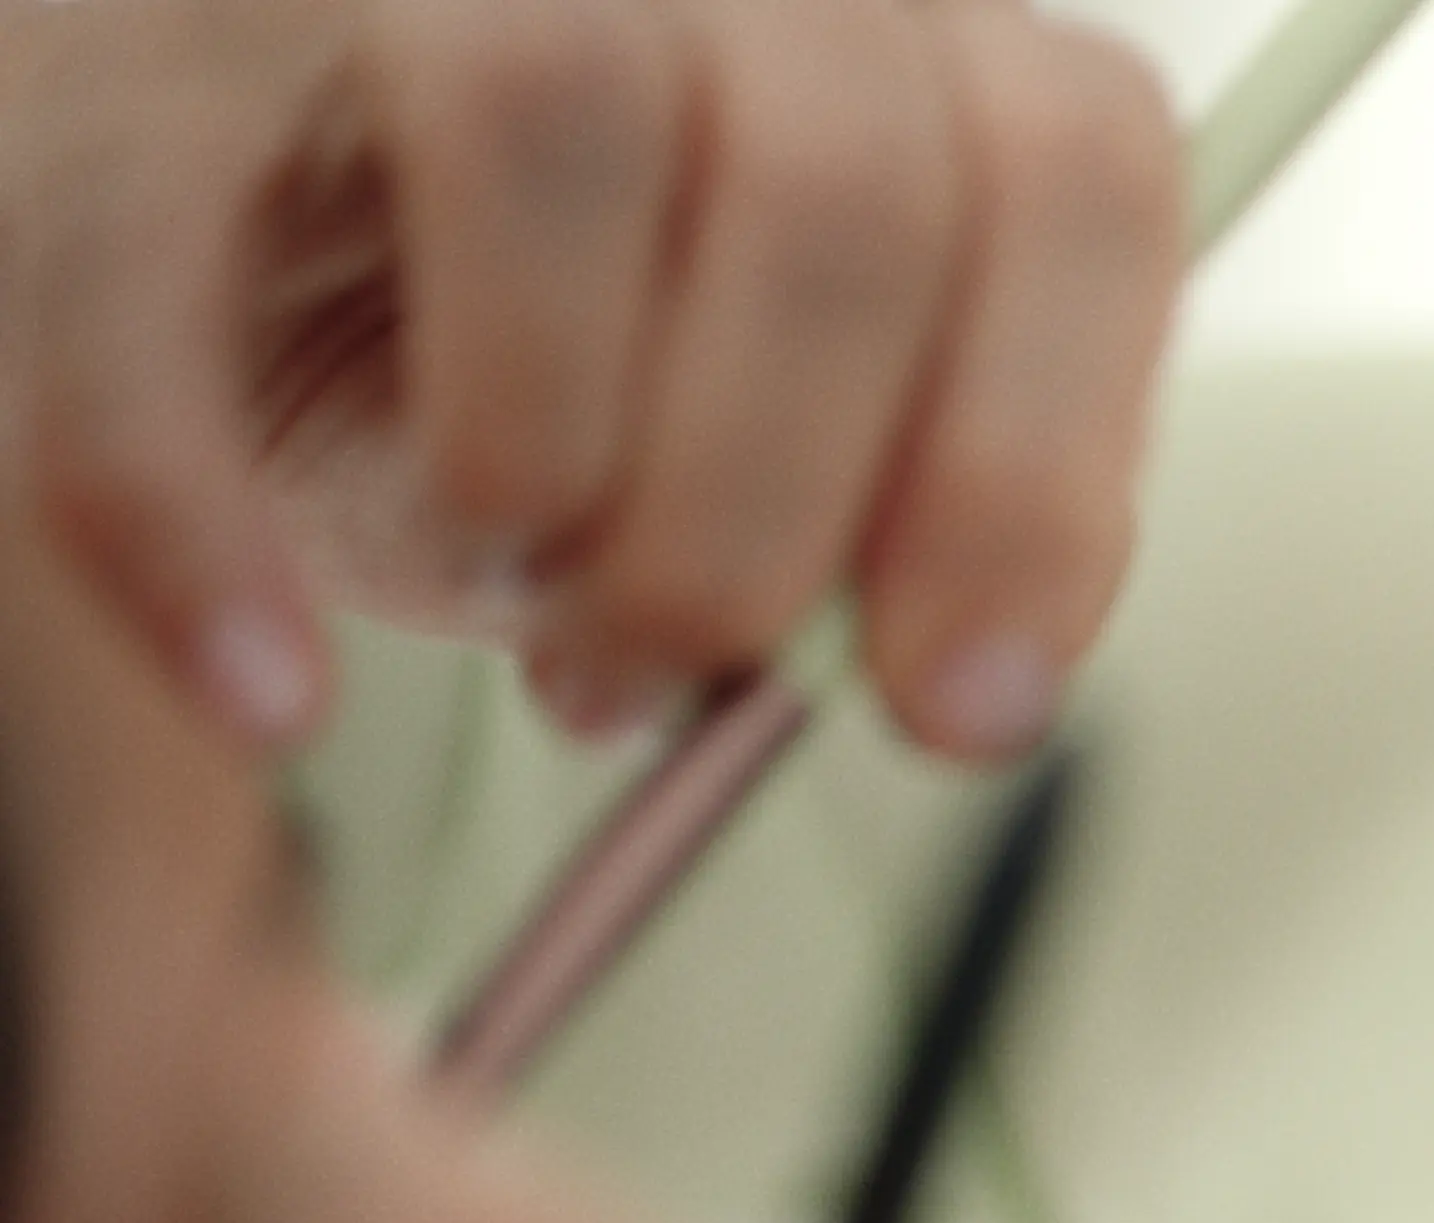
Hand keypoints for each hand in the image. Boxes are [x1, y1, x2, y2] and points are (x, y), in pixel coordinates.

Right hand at [0, 0, 1189, 759]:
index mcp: (896, 24)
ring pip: (555, 113)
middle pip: (838, 183)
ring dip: (556, 446)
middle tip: (679, 663)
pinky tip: (269, 686)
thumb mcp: (762, 413)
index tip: (962, 705)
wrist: (227, 210)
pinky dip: (208, 520)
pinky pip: (162, 280)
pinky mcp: (125, 78)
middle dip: (772, 511)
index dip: (1037, 465)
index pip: (1070, 171)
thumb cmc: (543, 330)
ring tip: (510, 587)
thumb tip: (971, 695)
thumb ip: (897, 519)